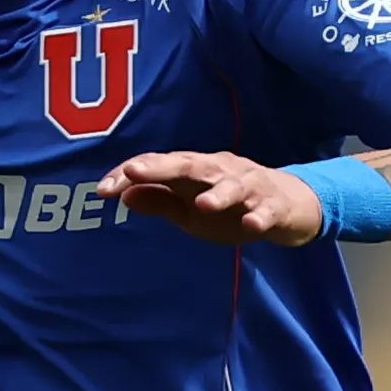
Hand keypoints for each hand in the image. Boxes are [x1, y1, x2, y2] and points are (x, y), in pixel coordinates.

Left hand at [97, 150, 326, 245]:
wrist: (287, 205)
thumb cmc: (230, 205)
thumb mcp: (188, 207)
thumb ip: (159, 201)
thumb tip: (125, 196)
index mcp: (195, 170)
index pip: (159, 166)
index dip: (130, 176)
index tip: (102, 190)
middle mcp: (219, 170)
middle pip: (189, 166)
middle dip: (161, 168)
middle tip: (134, 172)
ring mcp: (249, 186)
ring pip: (232, 185)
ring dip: (218, 193)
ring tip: (203, 204)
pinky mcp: (273, 205)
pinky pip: (266, 210)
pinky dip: (259, 216)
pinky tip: (251, 224)